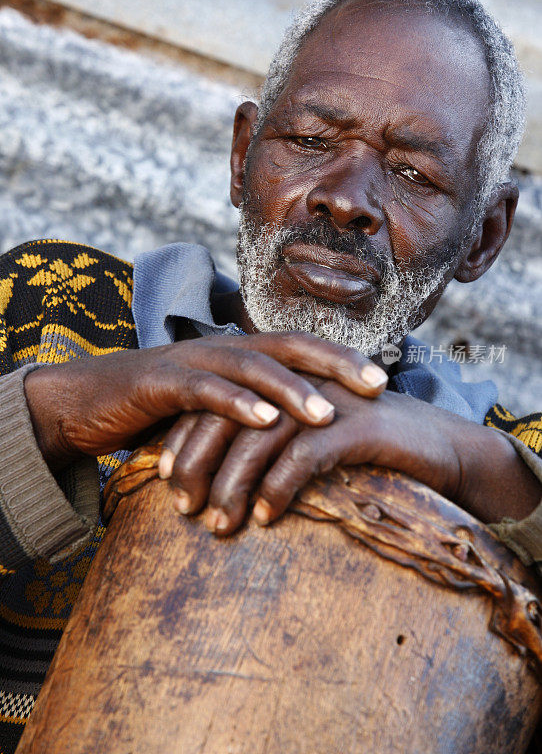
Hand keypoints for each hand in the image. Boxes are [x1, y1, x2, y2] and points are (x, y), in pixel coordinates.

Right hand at [23, 332, 386, 470]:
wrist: (83, 402)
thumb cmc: (154, 412)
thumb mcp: (209, 415)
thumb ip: (247, 420)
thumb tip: (293, 447)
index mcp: (236, 356)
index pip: (298, 349)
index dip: (340, 360)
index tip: (383, 382)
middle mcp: (219, 350)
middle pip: (287, 347)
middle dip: (335, 364)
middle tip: (378, 385)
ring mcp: (190, 361)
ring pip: (251, 366)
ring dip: (291, 389)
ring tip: (326, 413)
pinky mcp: (160, 382)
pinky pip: (204, 391)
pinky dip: (236, 404)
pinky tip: (264, 419)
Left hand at [159, 380, 541, 531]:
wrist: (444, 449)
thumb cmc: (373, 453)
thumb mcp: (314, 442)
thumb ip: (272, 446)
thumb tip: (225, 478)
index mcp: (284, 384)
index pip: (219, 402)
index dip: (186, 437)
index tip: (163, 477)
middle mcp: (301, 385)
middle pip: (228, 415)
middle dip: (197, 461)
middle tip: (181, 507)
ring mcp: (329, 402)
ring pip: (260, 437)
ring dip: (232, 483)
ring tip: (218, 524)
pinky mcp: (358, 426)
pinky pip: (304, 455)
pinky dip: (278, 487)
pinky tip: (265, 517)